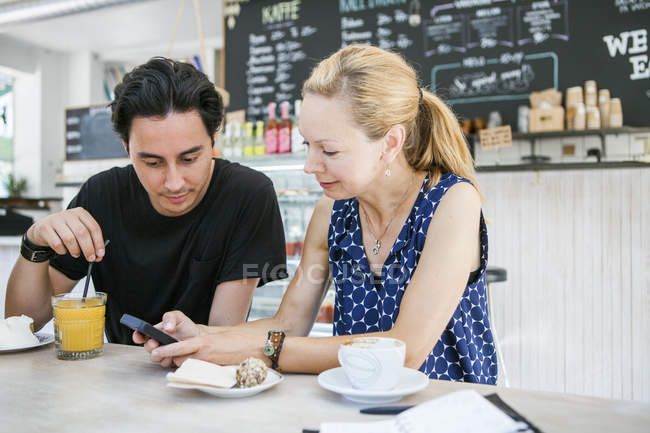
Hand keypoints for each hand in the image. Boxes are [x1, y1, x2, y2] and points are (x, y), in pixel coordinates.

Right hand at [27, 207, 104, 261]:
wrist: (42, 229)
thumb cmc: (65, 231)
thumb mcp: (78, 232)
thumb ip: (90, 242)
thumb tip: (99, 256)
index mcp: (80, 213)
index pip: (94, 228)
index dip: (99, 242)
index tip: (100, 254)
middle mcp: (68, 214)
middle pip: (82, 233)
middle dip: (88, 249)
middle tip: (91, 259)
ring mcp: (55, 220)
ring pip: (70, 239)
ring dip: (75, 250)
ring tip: (76, 254)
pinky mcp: (45, 228)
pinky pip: (57, 244)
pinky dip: (62, 251)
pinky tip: (63, 250)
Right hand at [132, 311, 200, 366]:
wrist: (198, 338)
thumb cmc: (186, 327)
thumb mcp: (178, 317)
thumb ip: (169, 318)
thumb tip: (166, 328)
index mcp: (155, 332)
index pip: (141, 335)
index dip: (137, 336)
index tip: (138, 337)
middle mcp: (156, 344)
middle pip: (147, 347)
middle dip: (150, 346)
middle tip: (155, 343)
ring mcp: (162, 353)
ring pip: (155, 357)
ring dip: (160, 354)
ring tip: (170, 349)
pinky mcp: (169, 361)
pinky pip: (165, 363)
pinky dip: (169, 360)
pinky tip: (176, 355)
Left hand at [148, 328, 268, 368]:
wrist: (257, 346)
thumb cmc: (240, 338)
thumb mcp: (219, 333)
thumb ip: (205, 336)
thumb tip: (194, 339)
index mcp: (205, 342)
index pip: (178, 348)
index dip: (165, 351)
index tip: (155, 352)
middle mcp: (205, 353)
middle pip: (179, 359)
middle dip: (174, 357)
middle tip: (170, 355)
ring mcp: (210, 362)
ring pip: (188, 365)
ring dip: (184, 362)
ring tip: (188, 357)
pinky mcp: (216, 369)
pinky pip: (199, 369)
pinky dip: (195, 367)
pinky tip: (199, 363)